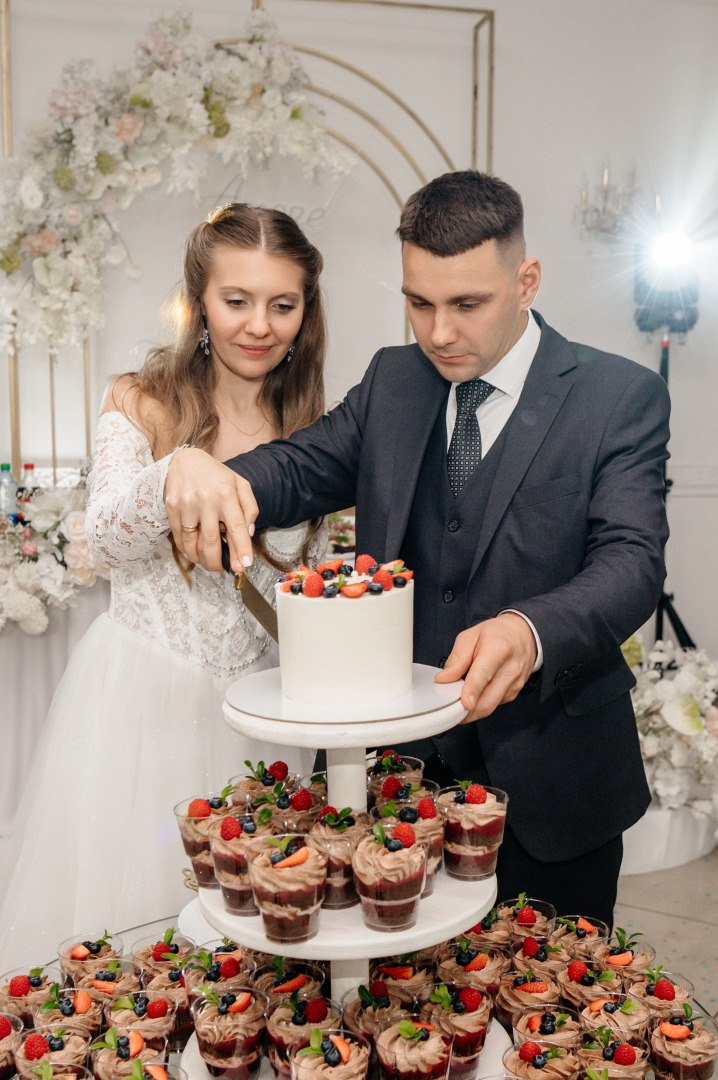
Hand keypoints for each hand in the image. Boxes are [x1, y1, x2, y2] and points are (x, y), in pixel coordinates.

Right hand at [164, 448, 257, 571]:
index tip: (245, 565)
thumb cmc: (217, 475)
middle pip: (212, 540)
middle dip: (217, 562)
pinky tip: (193, 554)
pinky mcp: (172, 507)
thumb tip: (248, 532)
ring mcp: (187, 504)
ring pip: (192, 542)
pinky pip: (179, 536)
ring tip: (207, 565)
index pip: (237, 527)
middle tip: (221, 571)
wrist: (186, 460)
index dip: (242, 548)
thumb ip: (250, 507)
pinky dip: (186, 550)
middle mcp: (207, 499)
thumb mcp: (240, 485)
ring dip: (200, 559)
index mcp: (227, 494)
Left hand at [435, 612, 537, 721]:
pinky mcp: (514, 693)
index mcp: (498, 649)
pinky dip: (480, 704)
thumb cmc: (496, 634)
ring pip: (490, 707)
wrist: (523, 634)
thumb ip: (457, 659)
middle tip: (448, 710)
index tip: (465, 703)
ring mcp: (515, 683)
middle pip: (488, 700)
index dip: (473, 691)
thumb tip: (444, 679)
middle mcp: (510, 669)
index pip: (484, 674)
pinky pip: (494, 705)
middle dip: (466, 711)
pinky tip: (474, 695)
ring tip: (457, 701)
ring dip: (471, 710)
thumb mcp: (471, 636)